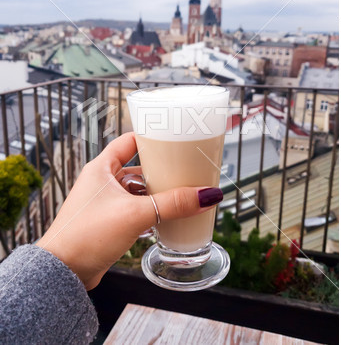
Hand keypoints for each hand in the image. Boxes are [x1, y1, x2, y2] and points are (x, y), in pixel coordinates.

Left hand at [36, 132, 222, 289]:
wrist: (64, 272)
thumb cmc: (88, 235)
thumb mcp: (135, 214)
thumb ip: (173, 204)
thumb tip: (207, 195)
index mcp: (101, 168)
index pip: (128, 141)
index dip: (150, 138)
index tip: (173, 138)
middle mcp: (102, 182)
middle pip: (138, 168)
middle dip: (160, 171)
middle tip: (184, 171)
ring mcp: (104, 202)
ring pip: (137, 191)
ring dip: (156, 194)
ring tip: (180, 195)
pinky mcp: (108, 221)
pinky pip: (134, 209)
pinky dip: (149, 211)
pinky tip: (165, 218)